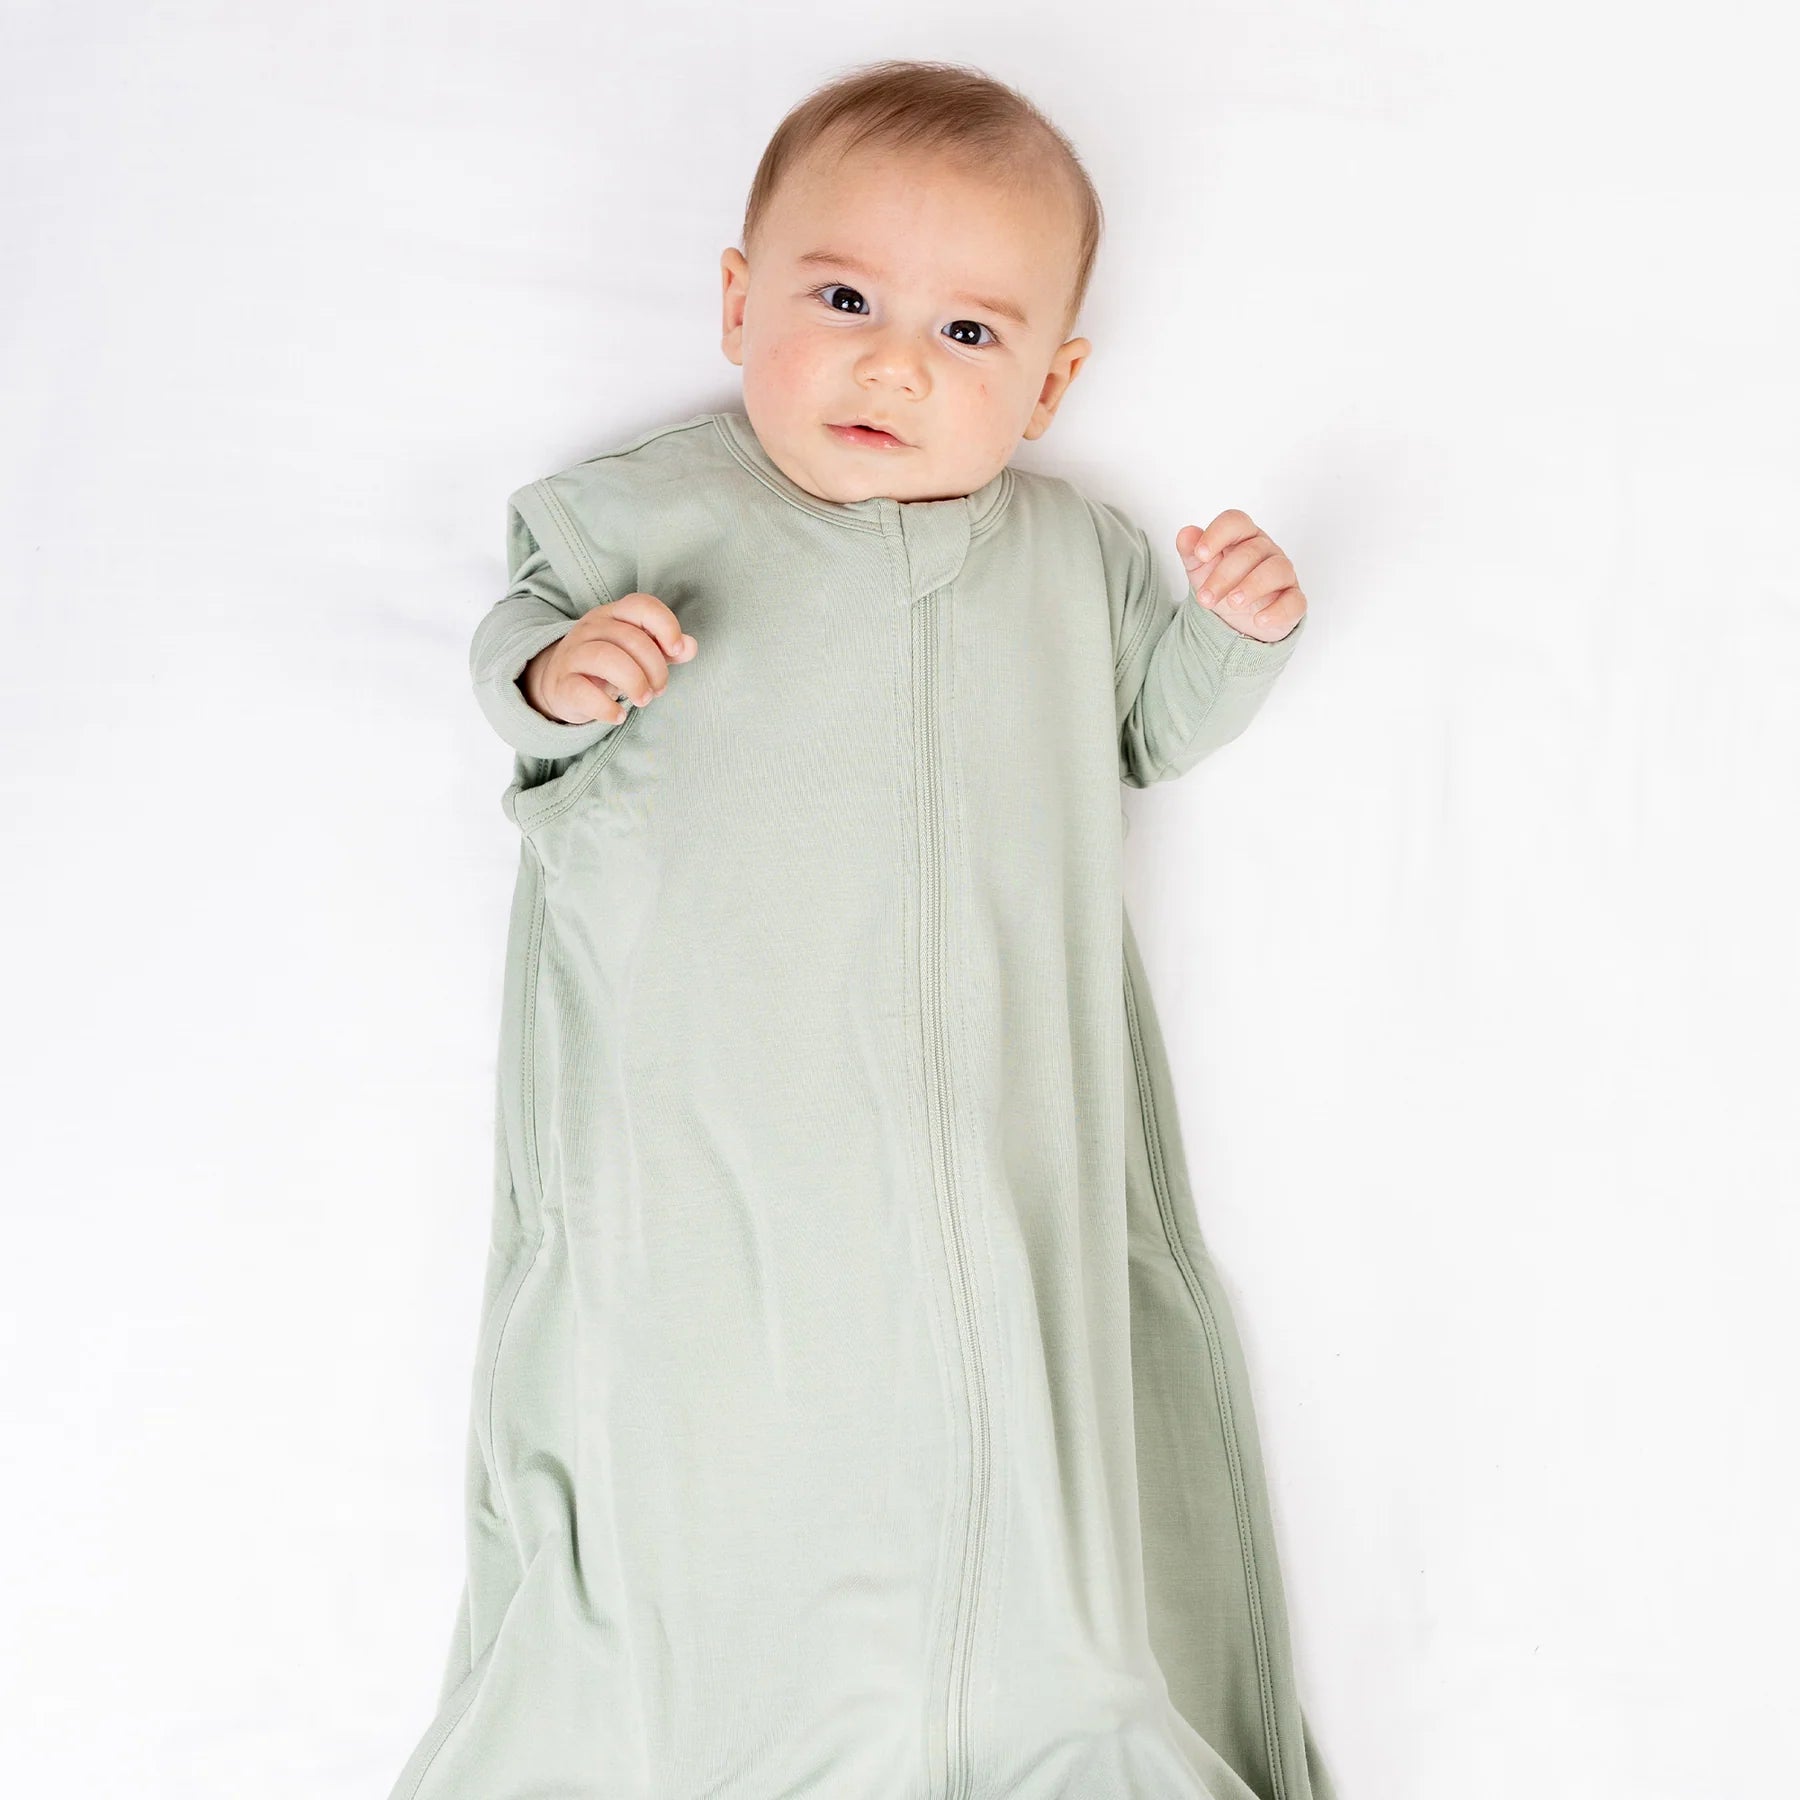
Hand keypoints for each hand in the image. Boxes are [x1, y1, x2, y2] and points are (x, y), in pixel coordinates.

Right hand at [521, 593, 697, 725]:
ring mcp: (574, 654)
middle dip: (655, 668)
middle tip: (659, 689)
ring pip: (606, 658)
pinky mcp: (563, 684)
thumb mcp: (638, 653)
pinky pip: (584, 692)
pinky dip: (607, 708)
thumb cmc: (609, 666)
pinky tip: (618, 716)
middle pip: (631, 639)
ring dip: (635, 683)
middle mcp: (592, 629)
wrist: (562, 684)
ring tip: (643, 700)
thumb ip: (666, 649)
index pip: (641, 606)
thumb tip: (690, 647)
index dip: (665, 625)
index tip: (677, 650)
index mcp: (614, 615)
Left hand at [1176, 512, 1306, 642]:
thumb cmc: (1224, 585)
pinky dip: (1277, 612)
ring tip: (1233, 603)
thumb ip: (1191, 552)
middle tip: (1206, 598)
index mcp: (1243, 537)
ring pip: (1276, 570)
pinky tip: (1259, 620)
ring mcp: (1283, 574)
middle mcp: (1266, 551)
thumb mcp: (1201, 569)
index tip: (1200, 555)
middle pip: (1251, 551)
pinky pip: (1294, 601)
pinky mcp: (1293, 600)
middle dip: (1225, 575)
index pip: (1235, 521)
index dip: (1217, 534)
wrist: (1239, 619)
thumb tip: (1186, 534)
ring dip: (1252, 586)